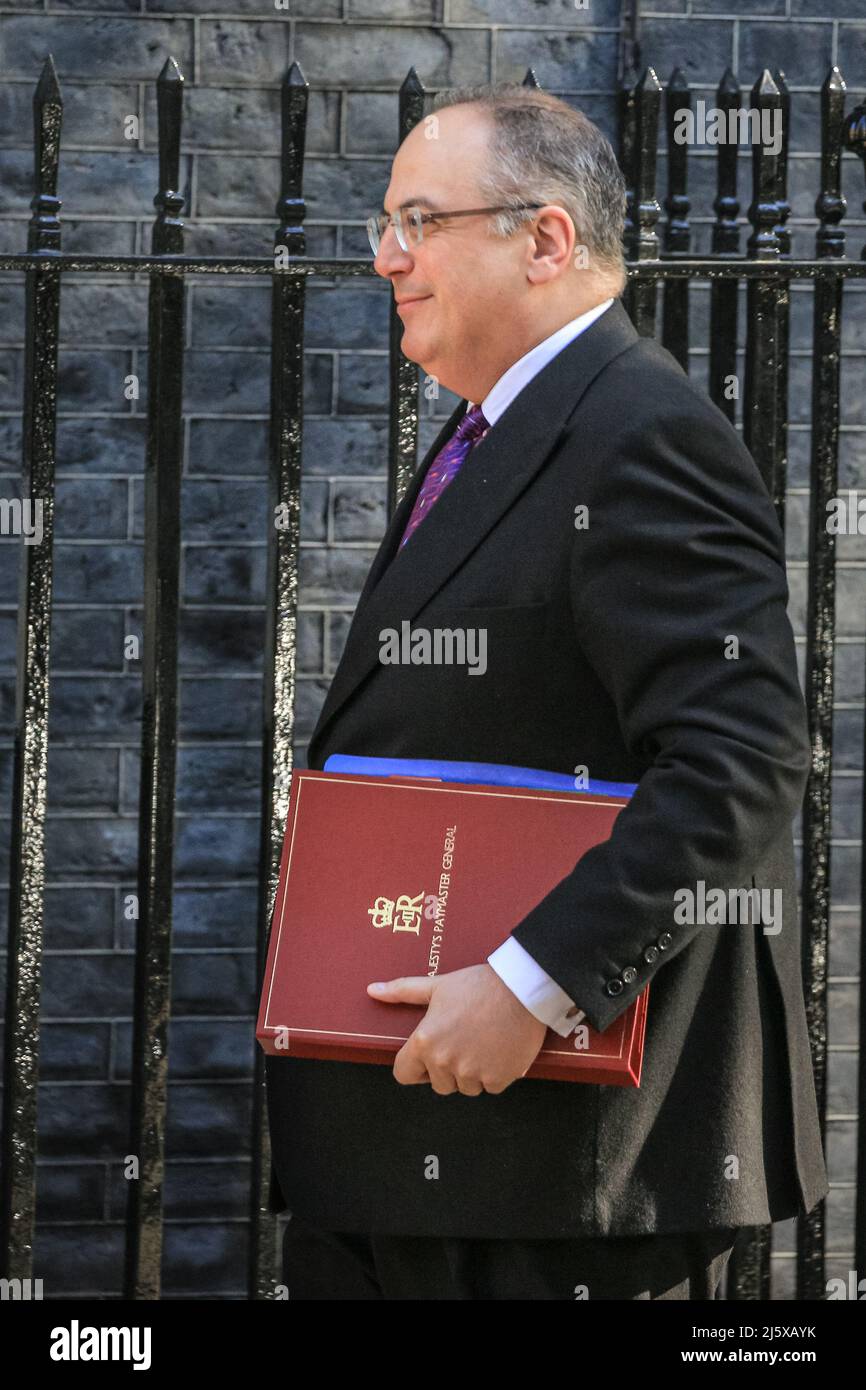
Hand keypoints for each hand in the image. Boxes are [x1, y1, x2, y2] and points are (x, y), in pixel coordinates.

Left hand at [367, 963, 547, 1095]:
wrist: (521, 987)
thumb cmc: (478, 984)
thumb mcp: (437, 985)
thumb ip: (402, 991)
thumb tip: (372, 990)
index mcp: (424, 1042)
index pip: (404, 1075)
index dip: (415, 1066)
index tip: (428, 1056)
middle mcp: (444, 1062)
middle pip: (438, 1083)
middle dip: (448, 1068)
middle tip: (463, 1040)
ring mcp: (472, 1073)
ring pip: (466, 1087)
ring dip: (473, 1073)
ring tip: (483, 1042)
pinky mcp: (498, 1079)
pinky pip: (490, 1086)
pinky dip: (496, 1073)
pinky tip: (500, 1049)